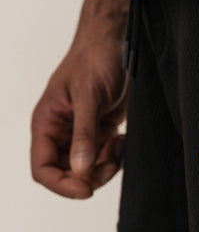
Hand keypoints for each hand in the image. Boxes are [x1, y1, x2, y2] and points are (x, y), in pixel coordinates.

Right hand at [30, 38, 128, 198]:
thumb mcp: (88, 96)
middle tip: (110, 164)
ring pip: (88, 169)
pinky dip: (115, 156)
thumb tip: (80, 169)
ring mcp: (80, 134)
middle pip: (67, 174)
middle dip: (90, 177)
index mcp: (46, 124)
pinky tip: (122, 138)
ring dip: (105, 166)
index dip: (61, 185)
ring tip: (118, 144)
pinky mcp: (100, 131)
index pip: (42, 169)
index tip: (86, 189)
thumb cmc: (95, 59)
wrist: (115, 42)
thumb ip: (84, 134)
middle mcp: (60, 132)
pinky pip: (104, 157)